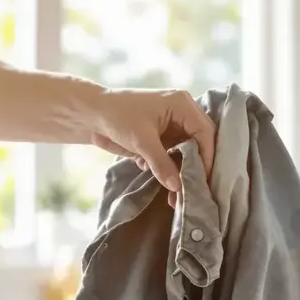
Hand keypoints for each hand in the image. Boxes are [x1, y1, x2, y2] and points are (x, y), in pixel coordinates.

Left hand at [87, 88, 215, 194]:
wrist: (91, 113)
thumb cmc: (116, 116)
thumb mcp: (141, 141)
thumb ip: (161, 164)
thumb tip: (178, 187)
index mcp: (182, 104)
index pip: (205, 132)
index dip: (207, 157)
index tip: (203, 179)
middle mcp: (182, 113)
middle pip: (200, 143)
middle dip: (195, 167)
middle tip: (193, 189)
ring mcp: (173, 125)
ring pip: (187, 152)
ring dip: (181, 172)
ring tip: (175, 194)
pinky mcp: (163, 137)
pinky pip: (173, 155)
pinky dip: (168, 168)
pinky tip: (159, 180)